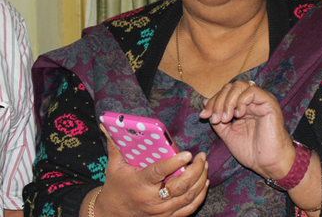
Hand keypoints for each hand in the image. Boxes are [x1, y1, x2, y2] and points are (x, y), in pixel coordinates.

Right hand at [84, 125, 208, 216]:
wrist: (111, 214)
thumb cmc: (115, 185)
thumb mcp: (113, 165)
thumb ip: (114, 143)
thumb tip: (107, 123)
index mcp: (140, 183)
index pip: (159, 172)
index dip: (174, 163)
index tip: (187, 153)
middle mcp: (153, 199)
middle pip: (180, 186)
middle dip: (195, 170)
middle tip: (201, 156)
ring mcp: (161, 211)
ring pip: (188, 197)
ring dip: (200, 180)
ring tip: (205, 165)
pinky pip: (188, 209)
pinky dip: (199, 196)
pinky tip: (204, 183)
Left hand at [200, 81, 294, 179]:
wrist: (268, 164)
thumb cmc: (251, 151)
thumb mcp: (227, 133)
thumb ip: (217, 118)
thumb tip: (205, 103)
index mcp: (243, 106)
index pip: (224, 93)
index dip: (212, 102)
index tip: (204, 115)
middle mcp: (252, 100)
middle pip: (230, 87)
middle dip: (218, 101)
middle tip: (216, 119)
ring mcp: (260, 100)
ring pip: (239, 86)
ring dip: (227, 101)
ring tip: (226, 119)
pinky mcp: (269, 102)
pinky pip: (252, 91)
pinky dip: (240, 101)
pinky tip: (239, 115)